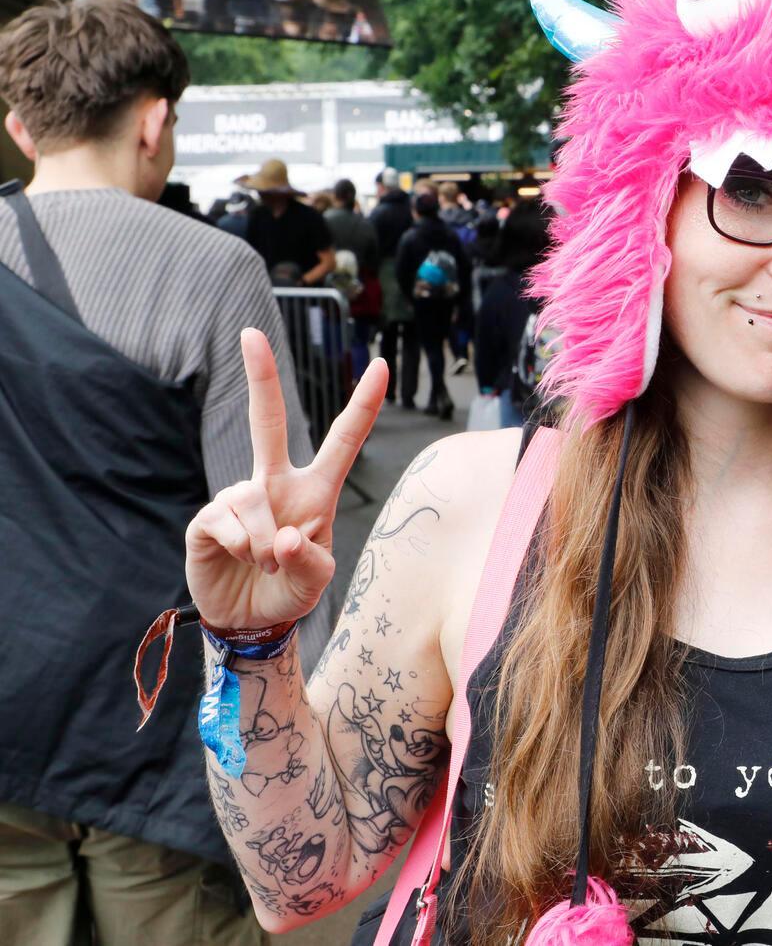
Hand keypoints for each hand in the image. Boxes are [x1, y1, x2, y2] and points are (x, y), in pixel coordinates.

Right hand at [185, 330, 387, 630]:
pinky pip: (228, 524)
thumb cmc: (290, 591)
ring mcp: (239, 496)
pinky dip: (241, 550)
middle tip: (250, 332)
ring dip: (264, 548)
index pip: (343, 441)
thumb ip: (310, 561)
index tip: (381, 364)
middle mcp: (275, 483)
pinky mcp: (208, 518)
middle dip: (260, 378)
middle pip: (268, 423)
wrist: (248, 621)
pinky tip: (238, 559)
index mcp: (315, 491)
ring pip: (255, 505)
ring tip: (265, 565)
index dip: (363, 405)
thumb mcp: (316, 582)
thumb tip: (282, 537)